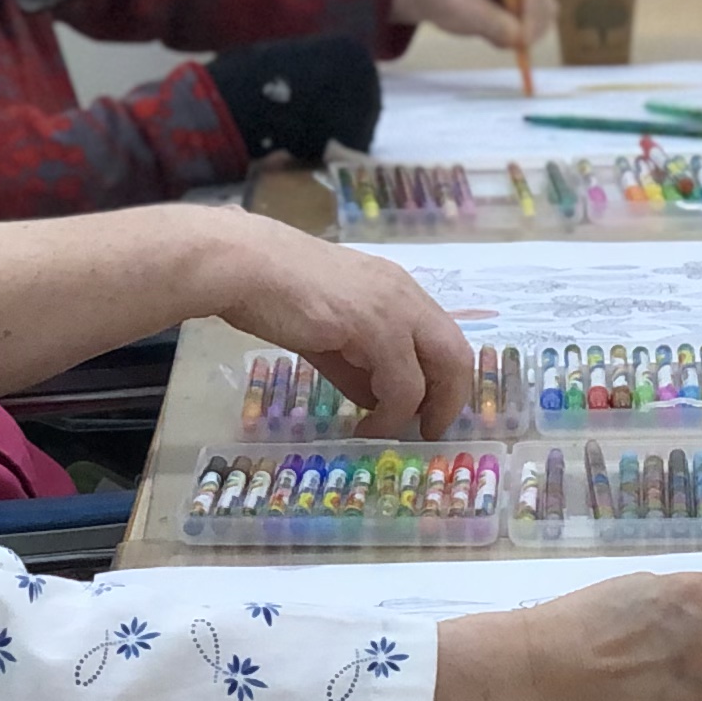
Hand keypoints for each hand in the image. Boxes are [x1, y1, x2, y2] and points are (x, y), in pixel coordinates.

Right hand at [183, 208, 476, 433]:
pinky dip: (392, 413)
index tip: (431, 410)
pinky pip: (402, 384)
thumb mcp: (331, 333)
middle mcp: (407, 295)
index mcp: (398, 290)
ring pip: (437, 371)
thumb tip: (377, 404)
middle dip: (451, 399)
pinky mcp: (375, 328)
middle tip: (431, 429)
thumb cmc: (276, 293)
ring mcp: (395, 310)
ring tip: (391, 433)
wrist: (244, 267)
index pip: (444, 337)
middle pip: (457, 354)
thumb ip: (359, 366)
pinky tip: (368, 426)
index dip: (445, 379)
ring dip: (420, 411)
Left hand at [393, 0, 554, 48]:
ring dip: (517, 35)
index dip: (533, 19)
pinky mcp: (522, 5)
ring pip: (541, 21)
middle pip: (545, 7)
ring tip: (485, 32)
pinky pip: (531, 29)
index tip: (521, 43)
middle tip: (500, 41)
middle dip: (527, 29)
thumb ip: (493, 23)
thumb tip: (521, 39)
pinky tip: (489, 30)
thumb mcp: (461, 10)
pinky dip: (513, 37)